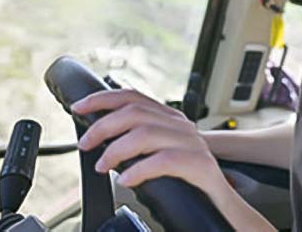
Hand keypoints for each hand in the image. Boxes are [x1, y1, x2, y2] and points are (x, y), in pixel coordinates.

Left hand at [71, 88, 276, 230]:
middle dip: (102, 126)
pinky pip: (164, 160)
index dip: (103, 98)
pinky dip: (140, 169)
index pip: (134, 96)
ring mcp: (192, 143)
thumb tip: (101, 138)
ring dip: (116, 150)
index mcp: (170, 119)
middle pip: (135, 112)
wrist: (223, 206)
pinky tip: (127, 180)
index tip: (78, 107)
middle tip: (86, 144)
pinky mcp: (200, 164)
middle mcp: (181, 126)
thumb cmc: (188, 183)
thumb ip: (138, 142)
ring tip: (103, 167)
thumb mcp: (160, 154)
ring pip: (146, 133)